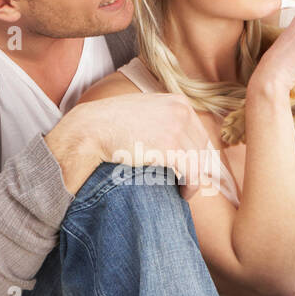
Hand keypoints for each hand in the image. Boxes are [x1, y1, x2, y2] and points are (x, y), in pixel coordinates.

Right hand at [53, 94, 216, 199]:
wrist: (92, 130)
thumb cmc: (111, 124)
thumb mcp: (144, 111)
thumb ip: (162, 119)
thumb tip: (176, 138)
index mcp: (178, 101)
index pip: (199, 132)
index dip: (197, 154)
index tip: (192, 170)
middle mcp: (181, 111)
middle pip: (202, 147)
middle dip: (198, 167)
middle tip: (188, 183)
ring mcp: (177, 128)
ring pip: (200, 161)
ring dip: (195, 180)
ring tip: (185, 191)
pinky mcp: (171, 147)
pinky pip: (192, 172)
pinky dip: (191, 186)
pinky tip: (183, 194)